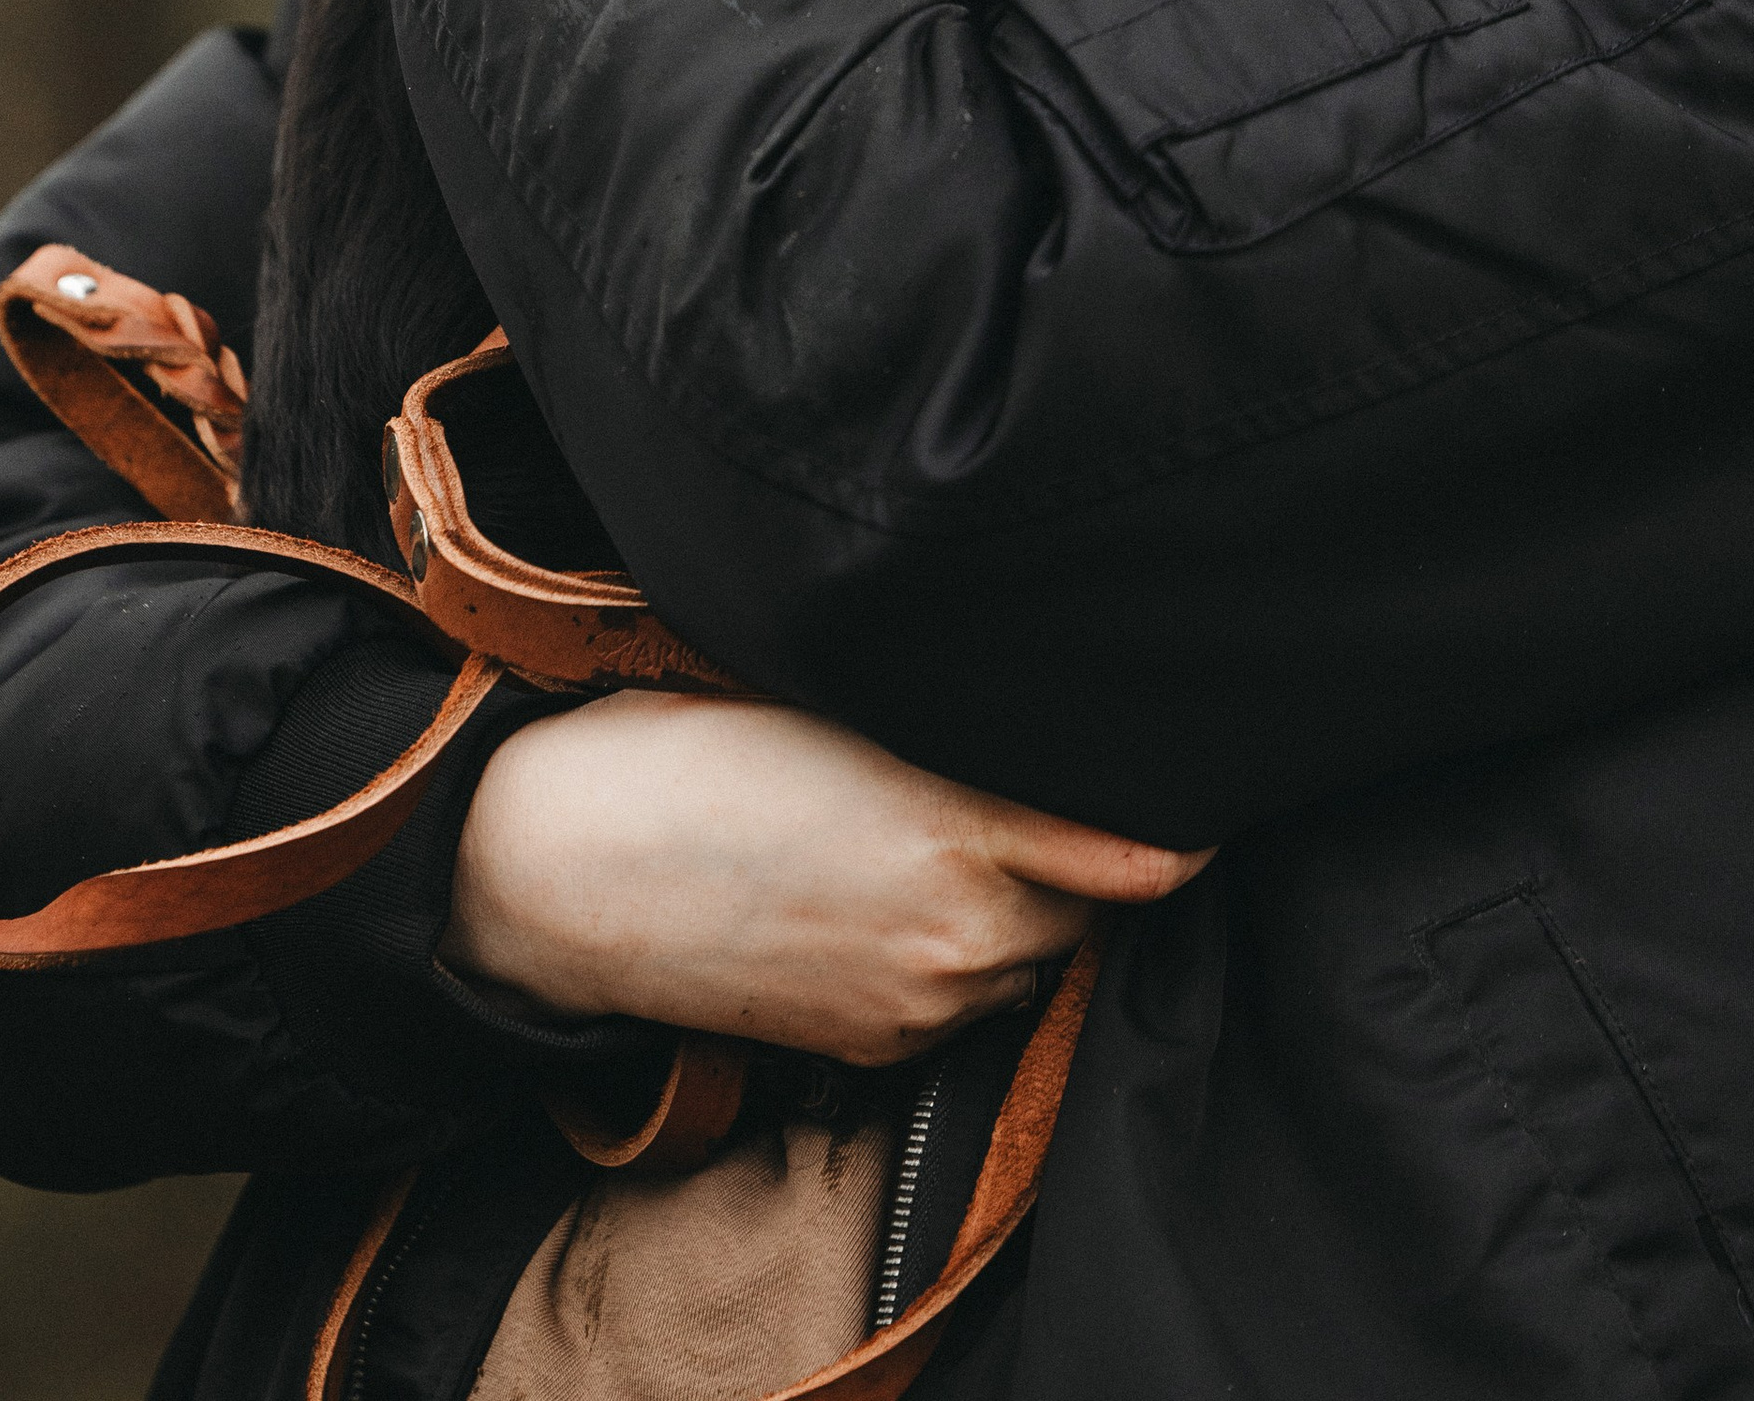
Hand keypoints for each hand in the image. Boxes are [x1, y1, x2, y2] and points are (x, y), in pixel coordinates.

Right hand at [441, 691, 1209, 1061]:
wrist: (558, 869)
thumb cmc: (687, 745)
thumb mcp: (835, 704)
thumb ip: (953, 725)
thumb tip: (1034, 716)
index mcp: (957, 834)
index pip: (1136, 852)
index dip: (1171, 814)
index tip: (1195, 774)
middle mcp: (960, 936)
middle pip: (1091, 903)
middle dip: (1088, 853)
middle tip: (1050, 780)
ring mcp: (918, 1005)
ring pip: (1032, 953)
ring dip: (1028, 905)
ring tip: (965, 833)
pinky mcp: (874, 1048)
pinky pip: (966, 1000)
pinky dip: (964, 952)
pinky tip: (904, 894)